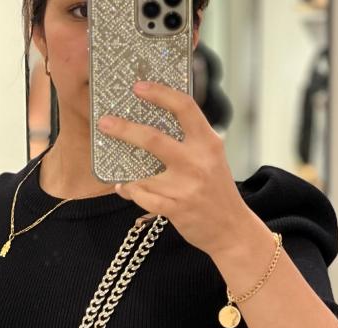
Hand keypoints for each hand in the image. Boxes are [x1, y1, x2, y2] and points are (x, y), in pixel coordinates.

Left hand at [97, 79, 253, 257]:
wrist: (232, 229)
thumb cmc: (217, 191)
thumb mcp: (212, 158)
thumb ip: (192, 139)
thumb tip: (159, 119)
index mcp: (208, 143)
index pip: (184, 107)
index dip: (160, 93)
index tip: (138, 87)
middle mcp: (197, 162)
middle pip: (153, 138)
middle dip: (124, 129)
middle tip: (105, 122)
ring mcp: (185, 187)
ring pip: (143, 174)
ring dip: (126, 173)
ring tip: (119, 172)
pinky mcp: (176, 209)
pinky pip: (143, 197)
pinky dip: (130, 191)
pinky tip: (125, 188)